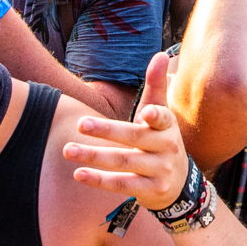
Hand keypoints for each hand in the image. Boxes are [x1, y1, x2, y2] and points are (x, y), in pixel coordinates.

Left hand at [62, 51, 190, 207]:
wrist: (178, 184)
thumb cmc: (161, 140)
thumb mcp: (162, 115)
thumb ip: (157, 85)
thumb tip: (161, 54)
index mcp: (168, 127)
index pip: (164, 118)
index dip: (156, 116)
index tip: (146, 112)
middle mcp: (167, 148)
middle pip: (134, 138)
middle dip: (107, 131)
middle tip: (80, 124)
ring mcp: (160, 171)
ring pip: (123, 163)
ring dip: (94, 156)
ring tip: (68, 150)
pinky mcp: (151, 191)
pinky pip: (122, 185)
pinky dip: (100, 180)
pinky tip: (78, 174)